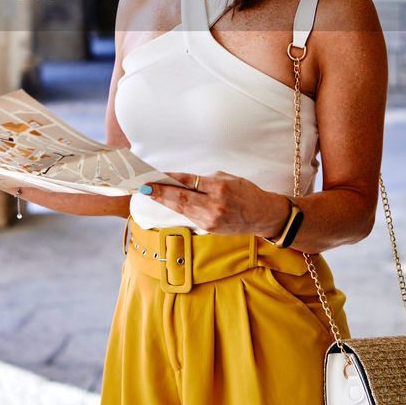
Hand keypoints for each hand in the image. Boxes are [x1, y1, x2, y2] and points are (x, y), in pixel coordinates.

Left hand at [142, 171, 291, 237]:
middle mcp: (214, 205)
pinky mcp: (209, 228)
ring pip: (181, 209)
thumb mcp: (228, 178)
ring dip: (164, 201)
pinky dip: (177, 208)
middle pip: (180, 198)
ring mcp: (211, 219)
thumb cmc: (245, 192)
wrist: (262, 215)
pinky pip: (189, 215)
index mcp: (219, 188)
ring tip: (150, 193)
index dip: (169, 179)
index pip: (188, 182)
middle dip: (160, 193)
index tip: (154, 177)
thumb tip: (183, 181)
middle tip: (144, 187)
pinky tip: (167, 202)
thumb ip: (205, 180)